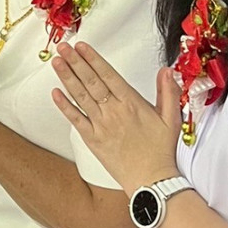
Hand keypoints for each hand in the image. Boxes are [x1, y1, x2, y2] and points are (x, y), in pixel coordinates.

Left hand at [50, 41, 180, 196]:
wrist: (151, 181)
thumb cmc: (160, 151)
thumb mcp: (171, 119)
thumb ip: (168, 92)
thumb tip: (167, 71)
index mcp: (132, 103)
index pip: (108, 75)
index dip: (94, 59)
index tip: (82, 47)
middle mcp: (114, 112)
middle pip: (91, 81)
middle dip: (75, 62)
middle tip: (63, 47)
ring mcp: (101, 126)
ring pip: (81, 97)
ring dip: (67, 78)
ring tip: (57, 62)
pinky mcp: (93, 140)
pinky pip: (75, 120)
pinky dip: (64, 106)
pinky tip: (55, 93)